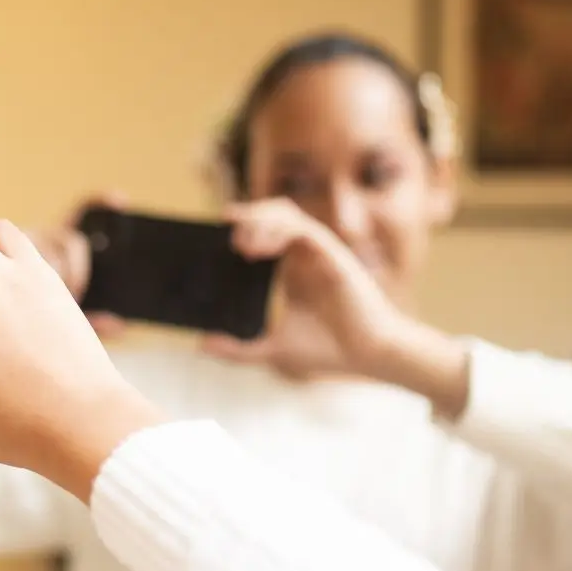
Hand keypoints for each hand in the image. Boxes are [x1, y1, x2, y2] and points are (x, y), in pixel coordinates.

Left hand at [200, 198, 469, 416]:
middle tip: (224, 236)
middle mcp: (304, 254)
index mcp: (291, 269)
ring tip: (240, 246)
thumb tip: (202, 344)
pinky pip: (302, 229)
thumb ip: (238, 348)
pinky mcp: (332, 255)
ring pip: (285, 213)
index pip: (262, 231)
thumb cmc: (330, 350)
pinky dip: (277, 231)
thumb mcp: (273, 349)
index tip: (212, 236)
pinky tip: (257, 250)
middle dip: (246, 216)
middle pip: (271, 213)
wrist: (369, 357)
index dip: (239, 226)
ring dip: (258, 220)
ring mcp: (319, 251)